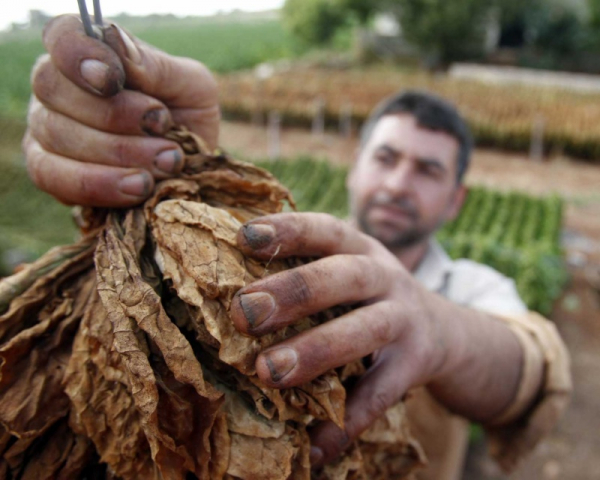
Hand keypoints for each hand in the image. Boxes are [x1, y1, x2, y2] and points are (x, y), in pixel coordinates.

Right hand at [23, 15, 219, 206]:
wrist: (195, 169)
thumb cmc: (188, 118)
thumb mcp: (191, 86)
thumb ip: (155, 66)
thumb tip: (118, 49)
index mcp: (88, 54)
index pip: (62, 37)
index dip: (79, 55)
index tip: (111, 79)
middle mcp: (57, 88)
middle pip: (54, 89)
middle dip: (114, 115)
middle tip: (162, 126)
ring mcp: (46, 131)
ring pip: (58, 136)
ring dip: (119, 153)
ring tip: (167, 161)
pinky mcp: (50, 173)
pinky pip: (56, 179)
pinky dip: (102, 184)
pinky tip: (139, 187)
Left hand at [229, 212, 449, 465]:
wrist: (444, 331)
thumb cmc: (371, 296)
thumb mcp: (350, 269)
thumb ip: (308, 271)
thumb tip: (233, 290)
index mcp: (362, 249)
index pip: (326, 230)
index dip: (288, 230)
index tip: (243, 236)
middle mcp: (386, 277)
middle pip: (343, 276)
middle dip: (294, 291)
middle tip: (244, 313)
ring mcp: (405, 321)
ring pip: (365, 330)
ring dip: (316, 350)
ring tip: (268, 372)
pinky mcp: (415, 366)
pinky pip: (381, 395)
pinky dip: (347, 422)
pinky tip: (314, 447)